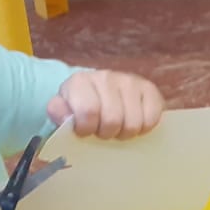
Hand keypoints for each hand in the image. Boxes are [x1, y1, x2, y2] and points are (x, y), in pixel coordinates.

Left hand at [47, 70, 163, 138]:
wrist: (99, 92)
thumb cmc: (80, 108)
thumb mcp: (63, 110)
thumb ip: (58, 113)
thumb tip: (67, 118)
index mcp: (80, 81)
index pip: (88, 112)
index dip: (86, 129)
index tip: (84, 131)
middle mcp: (105, 76)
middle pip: (113, 120)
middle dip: (107, 133)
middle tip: (102, 131)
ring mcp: (130, 81)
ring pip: (133, 123)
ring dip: (125, 133)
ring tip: (118, 127)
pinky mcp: (149, 89)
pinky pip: (151, 119)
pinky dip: (143, 128)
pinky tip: (134, 122)